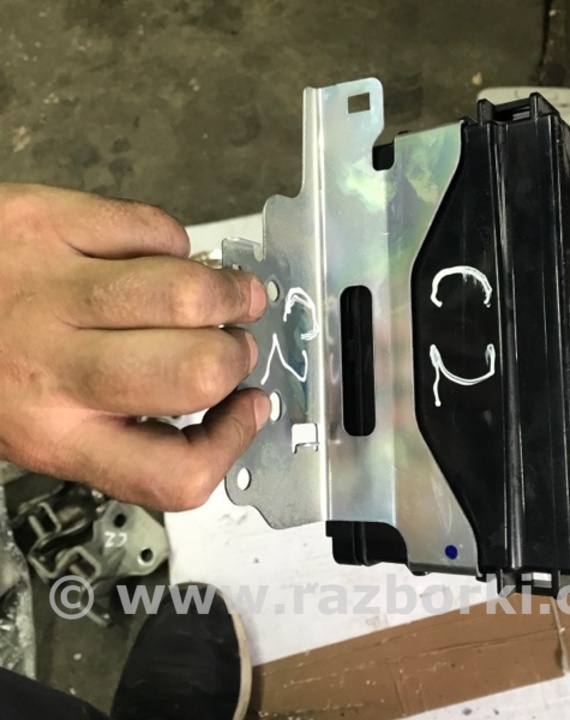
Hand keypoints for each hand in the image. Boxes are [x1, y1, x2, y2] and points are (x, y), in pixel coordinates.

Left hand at [0, 184, 269, 510]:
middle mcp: (49, 368)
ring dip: (231, 292)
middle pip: (197, 372)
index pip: (174, 471)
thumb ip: (122, 428)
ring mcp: (46, 288)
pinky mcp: (43, 221)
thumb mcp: (40, 427)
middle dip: (238, 356)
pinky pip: (154, 228)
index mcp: (52, 434)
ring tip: (230, 294)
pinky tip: (161, 256)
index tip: (244, 409)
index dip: (231, 443)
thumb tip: (220, 393)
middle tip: (234, 345)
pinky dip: (176, 242)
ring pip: (186, 293)